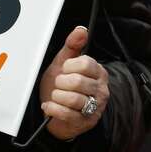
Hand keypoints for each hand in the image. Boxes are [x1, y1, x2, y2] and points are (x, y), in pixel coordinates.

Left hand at [39, 26, 108, 140]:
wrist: (59, 113)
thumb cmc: (63, 86)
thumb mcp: (65, 63)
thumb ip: (73, 46)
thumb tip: (81, 30)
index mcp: (99, 72)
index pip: (86, 64)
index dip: (70, 66)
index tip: (64, 69)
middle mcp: (100, 90)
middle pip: (78, 81)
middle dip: (61, 82)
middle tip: (58, 84)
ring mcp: (94, 107)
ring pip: (72, 98)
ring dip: (57, 96)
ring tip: (55, 96)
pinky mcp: (85, 122)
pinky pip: (66, 114)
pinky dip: (53, 109)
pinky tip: (50, 106)